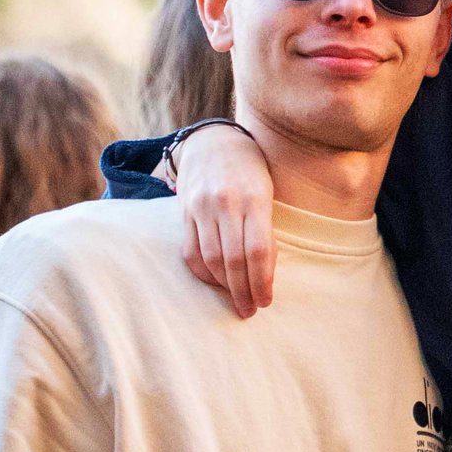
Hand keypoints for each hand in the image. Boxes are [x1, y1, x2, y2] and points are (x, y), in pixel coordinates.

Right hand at [175, 125, 276, 317]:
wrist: (214, 141)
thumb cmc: (250, 170)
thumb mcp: (267, 192)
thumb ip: (265, 228)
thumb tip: (265, 273)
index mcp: (255, 199)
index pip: (259, 250)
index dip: (262, 281)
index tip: (266, 301)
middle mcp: (226, 203)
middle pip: (234, 260)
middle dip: (243, 291)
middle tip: (250, 309)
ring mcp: (202, 207)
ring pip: (210, 259)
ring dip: (224, 286)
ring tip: (236, 300)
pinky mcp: (184, 212)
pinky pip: (190, 251)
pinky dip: (203, 273)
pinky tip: (215, 282)